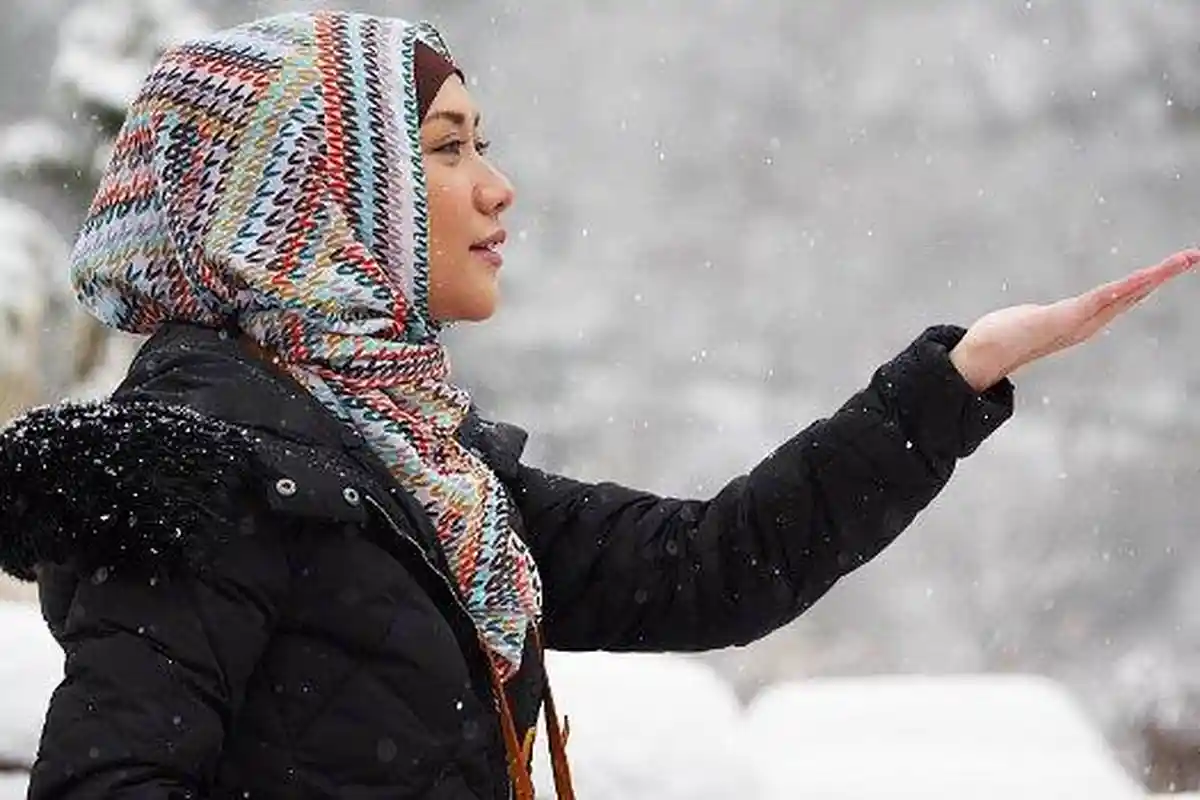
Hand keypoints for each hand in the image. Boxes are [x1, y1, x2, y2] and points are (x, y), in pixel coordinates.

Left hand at [949, 249, 1199, 391]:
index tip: (1174, 266)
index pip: (1122, 297)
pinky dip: (1125, 288)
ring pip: (1125, 295)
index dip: (1149, 282)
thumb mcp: (1031, 321)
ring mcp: (1077, 322)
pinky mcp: (1064, 319)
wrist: (981, 357)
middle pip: (1134, 294)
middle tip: (1193, 256)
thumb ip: (1042, 320)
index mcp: (1081, 320)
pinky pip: (1101, 299)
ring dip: (1155, 277)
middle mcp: (1086, 323)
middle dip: (1165, 275)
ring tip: (1184, 260)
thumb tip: (1037, 319)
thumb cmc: (1001, 340)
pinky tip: (1145, 277)